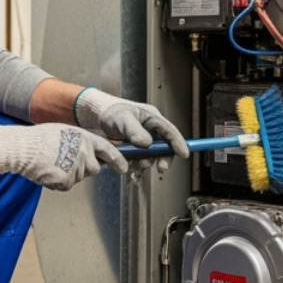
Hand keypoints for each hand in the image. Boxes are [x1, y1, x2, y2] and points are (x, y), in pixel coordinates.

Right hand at [0, 123, 127, 190]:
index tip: (123, 168)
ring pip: (79, 178)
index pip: (109, 151)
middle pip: (94, 169)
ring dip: (69, 174)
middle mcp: (85, 153)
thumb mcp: (66, 132)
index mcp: (85, 138)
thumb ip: (81, 142)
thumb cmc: (40, 139)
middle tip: (67, 162)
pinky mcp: (67, 181)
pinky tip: (49, 171)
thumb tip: (88, 152)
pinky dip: (58, 182)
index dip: (118, 160)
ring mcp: (77, 168)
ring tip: (52, 163)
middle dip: (84, 169)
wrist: (24, 149)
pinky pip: (66, 185)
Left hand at [74, 88, 190, 159]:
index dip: (179, 143)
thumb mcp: (122, 119)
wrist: (98, 118)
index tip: (184, 154)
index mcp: (152, 118)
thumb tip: (147, 144)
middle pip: (164, 146)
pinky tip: (131, 169)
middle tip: (160, 168)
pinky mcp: (136, 149)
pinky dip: (137, 166)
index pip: (170, 131)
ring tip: (137, 167)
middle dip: (163, 158)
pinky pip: (141, 160)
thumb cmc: (111, 112)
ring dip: (147, 163)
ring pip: (152, 155)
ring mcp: (144, 140)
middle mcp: (151, 130)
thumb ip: (134, 130)